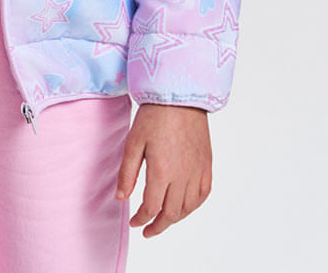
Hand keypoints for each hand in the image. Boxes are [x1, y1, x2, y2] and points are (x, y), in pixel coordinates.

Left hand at [115, 103, 211, 237]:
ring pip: (188, 207)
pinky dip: (193, 205)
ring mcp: (197, 171)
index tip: (135, 222)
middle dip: (158, 226)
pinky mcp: (206, 164)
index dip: (141, 220)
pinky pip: (203, 194)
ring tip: (163, 219)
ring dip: (175, 218)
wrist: (180, 95)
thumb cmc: (154, 115)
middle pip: (171, 214)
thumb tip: (121, 198)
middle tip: (147, 230)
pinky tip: (185, 205)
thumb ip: (127, 173)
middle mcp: (182, 176)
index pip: (151, 208)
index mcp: (162, 171)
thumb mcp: (133, 142)